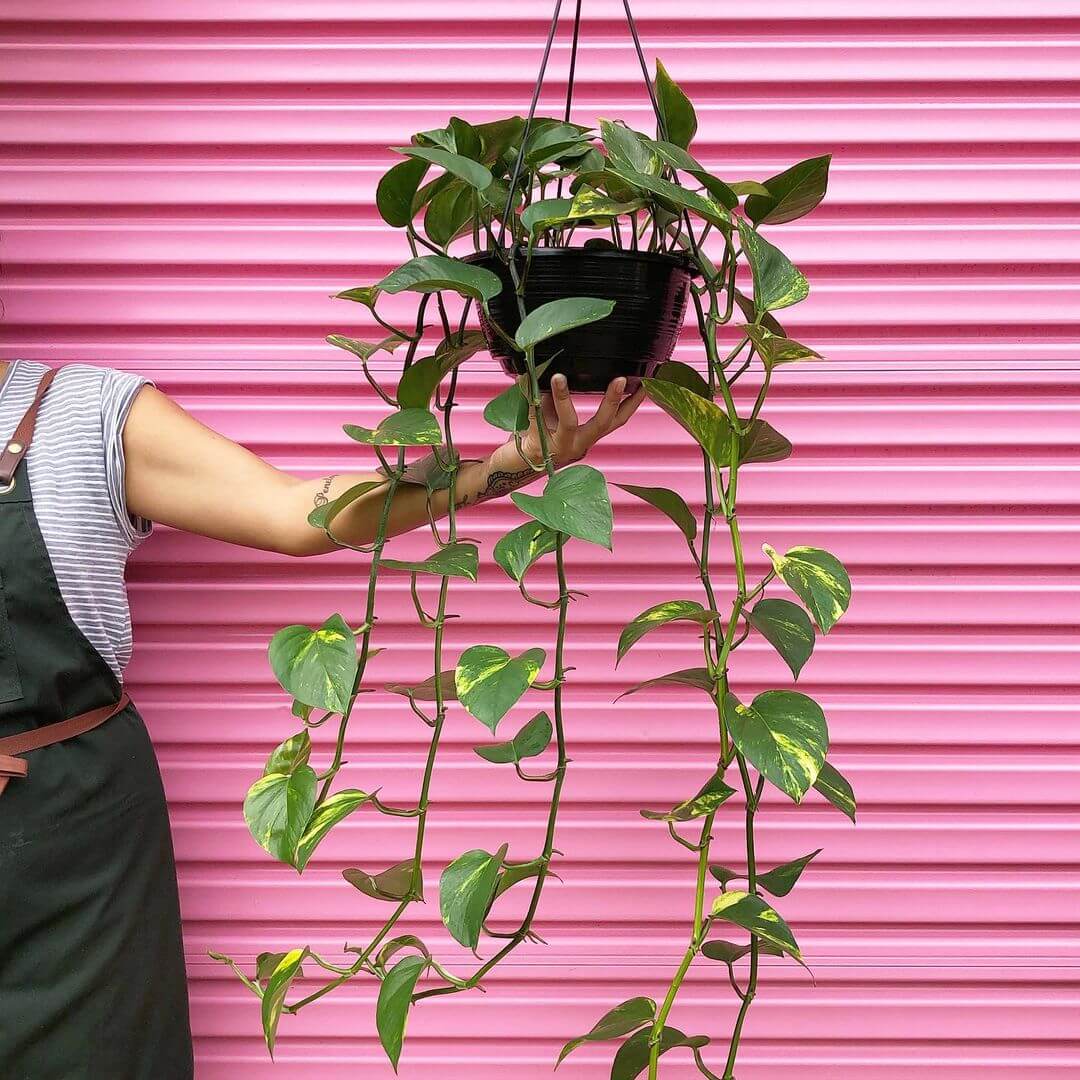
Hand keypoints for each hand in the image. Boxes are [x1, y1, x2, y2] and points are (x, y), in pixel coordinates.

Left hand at [487, 374, 645, 478]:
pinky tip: (524, 379)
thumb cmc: (537, 437)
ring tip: (559, 376)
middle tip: (621, 379)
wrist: (512, 464)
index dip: (631, 405)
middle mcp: (578, 445)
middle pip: (602, 424)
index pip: (616, 421)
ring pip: (568, 421)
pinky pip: (535, 416)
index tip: (644, 385)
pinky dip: (528, 395)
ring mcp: (560, 448)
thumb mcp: (554, 415)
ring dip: (563, 397)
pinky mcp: (538, 447)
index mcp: (586, 436)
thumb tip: (560, 366)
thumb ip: (559, 397)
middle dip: (612, 401)